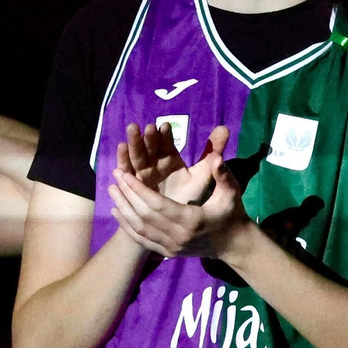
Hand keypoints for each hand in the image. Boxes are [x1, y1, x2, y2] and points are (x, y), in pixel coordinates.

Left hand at [107, 155, 249, 260]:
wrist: (233, 244)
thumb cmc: (232, 214)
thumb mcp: (232, 192)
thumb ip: (223, 175)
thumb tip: (216, 158)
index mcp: (192, 220)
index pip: (158, 205)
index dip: (138, 189)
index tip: (125, 174)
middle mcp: (179, 236)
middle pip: (144, 215)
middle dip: (127, 195)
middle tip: (115, 176)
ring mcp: (172, 247)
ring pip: (139, 228)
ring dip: (123, 209)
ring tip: (112, 190)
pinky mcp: (168, 253)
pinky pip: (142, 240)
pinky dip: (127, 226)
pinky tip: (117, 212)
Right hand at [116, 123, 230, 205]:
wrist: (178, 221)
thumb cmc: (191, 195)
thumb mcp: (203, 173)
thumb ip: (213, 152)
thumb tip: (225, 128)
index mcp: (171, 159)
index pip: (166, 144)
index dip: (165, 135)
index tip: (165, 126)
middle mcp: (155, 162)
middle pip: (149, 147)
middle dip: (147, 136)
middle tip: (147, 126)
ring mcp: (143, 172)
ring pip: (137, 155)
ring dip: (133, 143)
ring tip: (132, 130)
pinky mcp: (134, 183)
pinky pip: (128, 171)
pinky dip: (123, 159)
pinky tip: (121, 148)